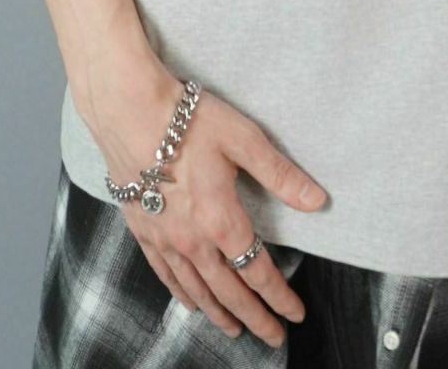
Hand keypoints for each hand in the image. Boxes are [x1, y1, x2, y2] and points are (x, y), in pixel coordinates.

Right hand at [86, 59, 327, 347]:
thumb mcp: (244, 140)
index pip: (257, 271)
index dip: (279, 296)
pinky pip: (165, 275)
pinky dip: (182, 295)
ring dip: (219, 313)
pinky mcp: (141, 230)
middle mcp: (192, 240)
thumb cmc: (189, 120)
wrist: (129, 110)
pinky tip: (190, 303)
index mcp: (221, 220)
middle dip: (254, 317)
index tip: (295, 314)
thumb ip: (281, 174)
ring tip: (234, 330)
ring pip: (196, 290)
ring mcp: (164, 238)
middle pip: (229, 291)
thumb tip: (318, 201)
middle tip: (273, 337)